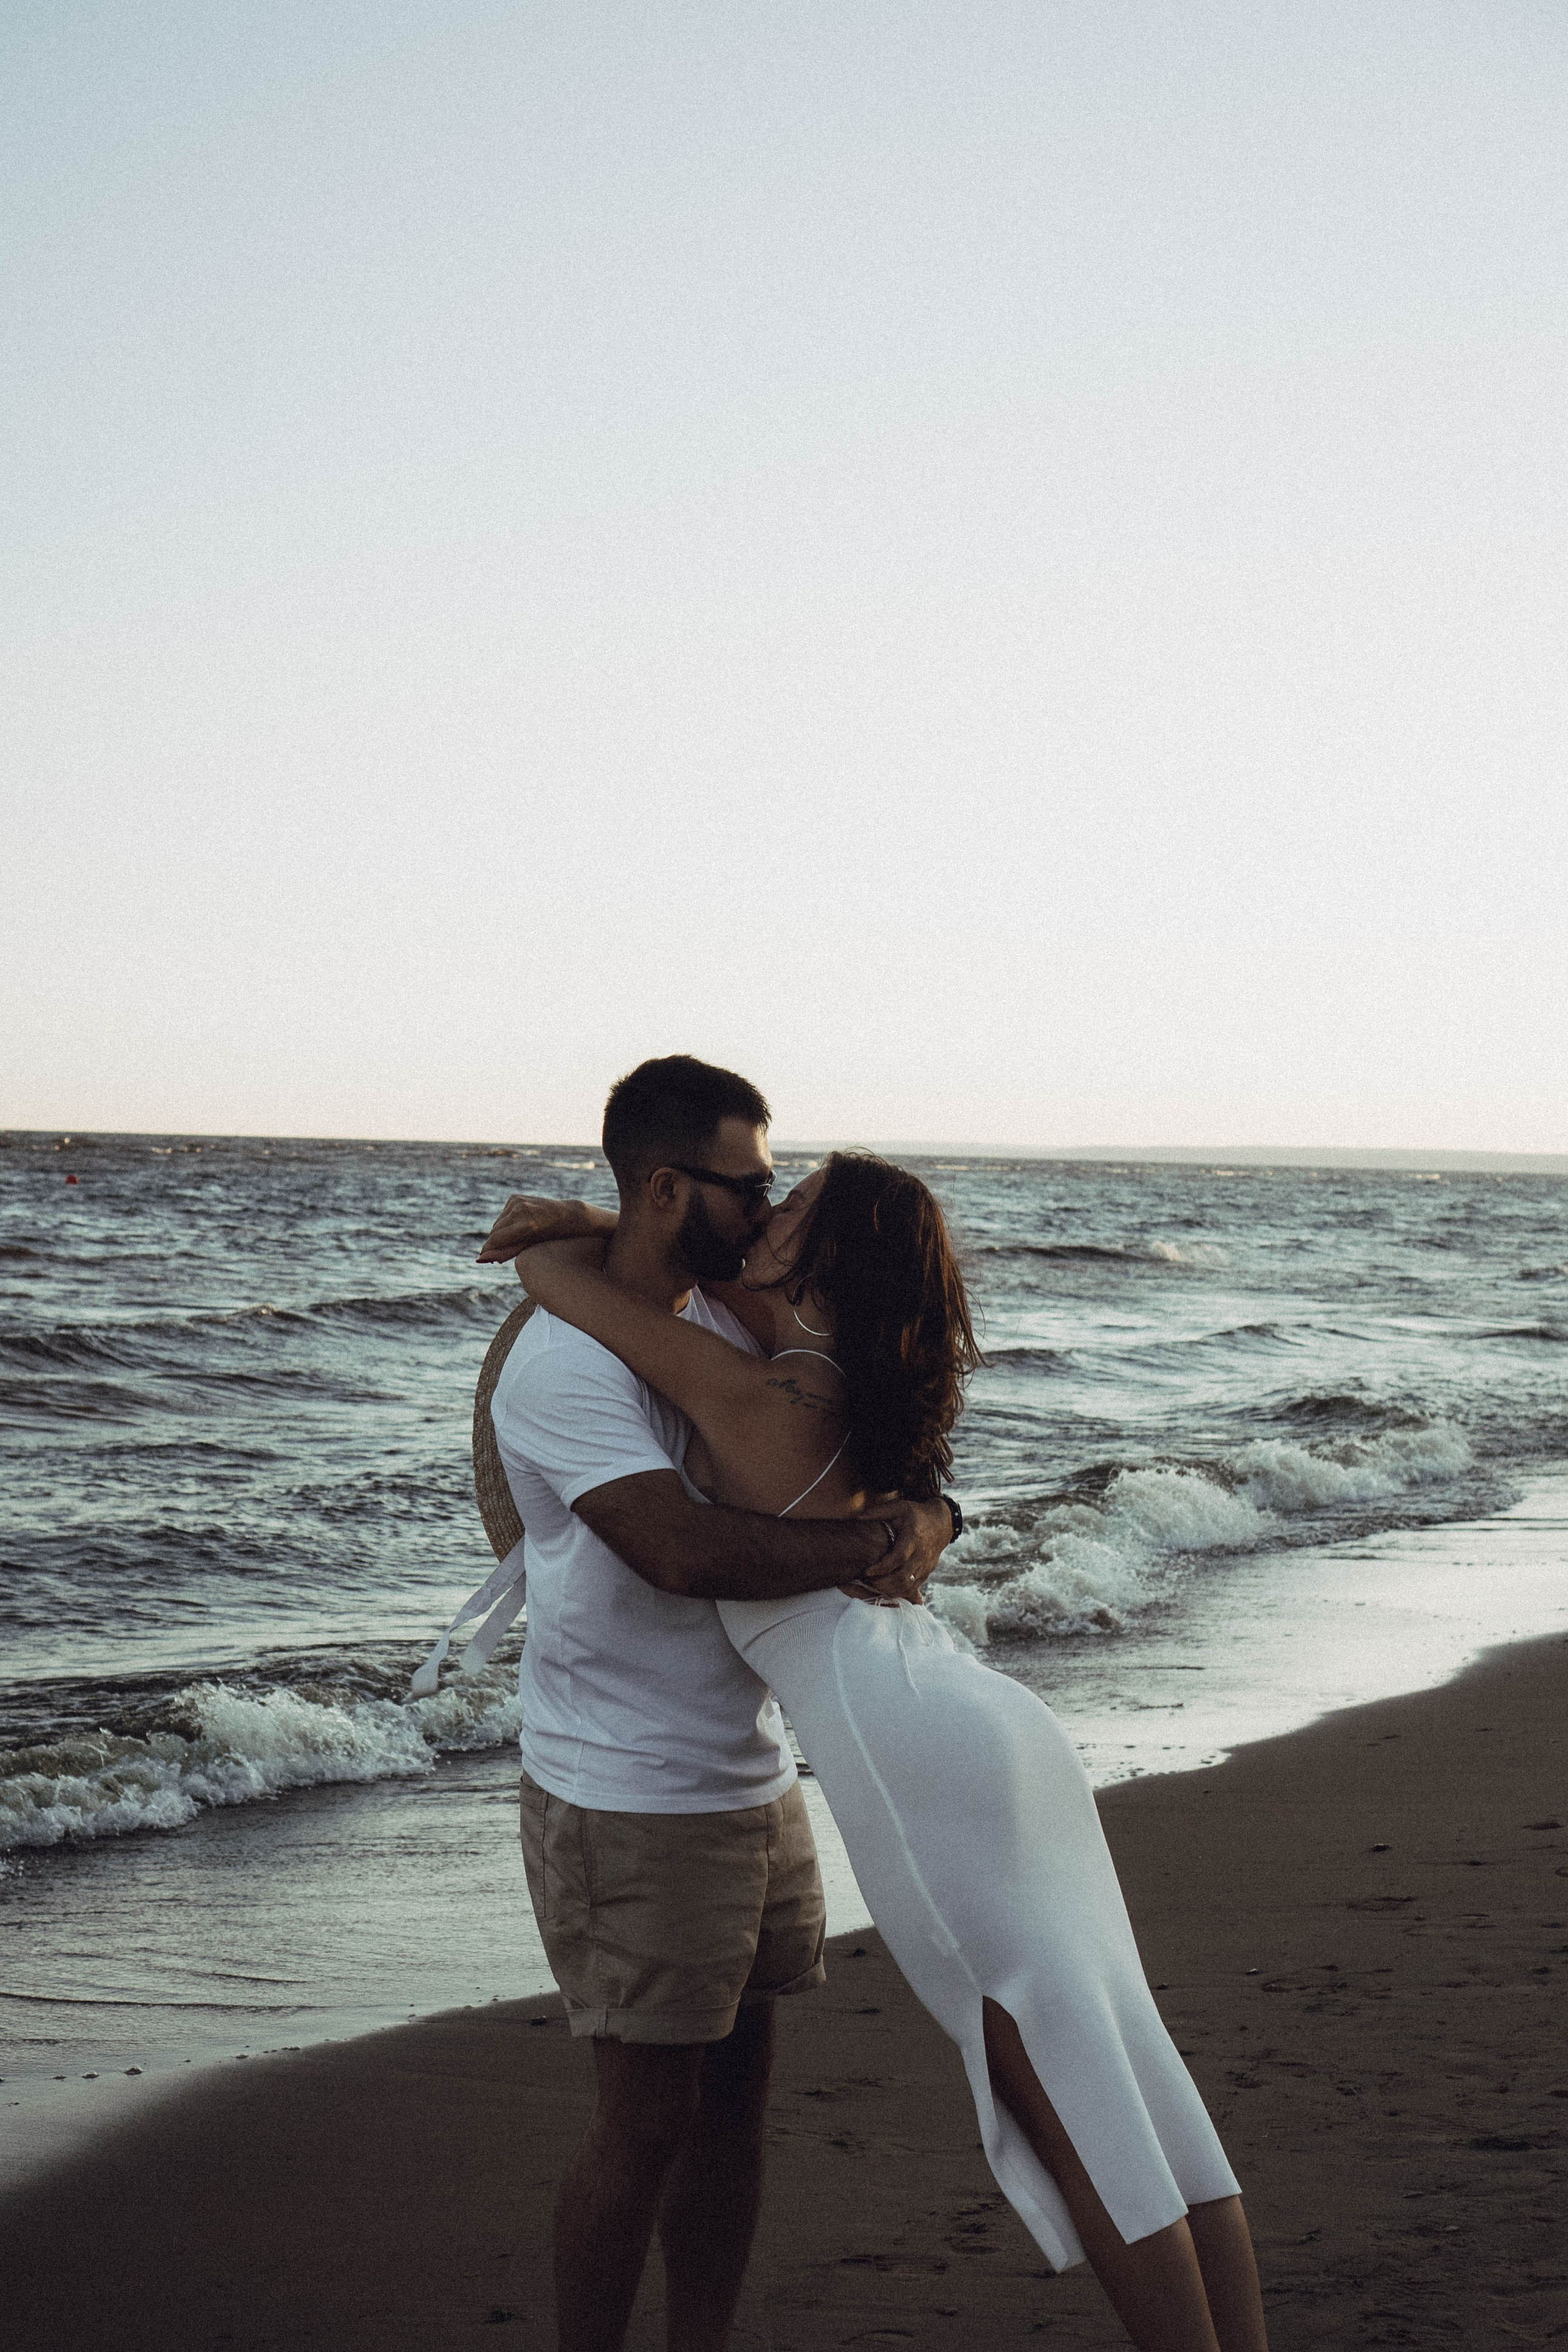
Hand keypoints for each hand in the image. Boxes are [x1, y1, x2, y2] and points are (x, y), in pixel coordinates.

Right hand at [476, 1195, 605, 1262]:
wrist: (568, 1215)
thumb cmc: (552, 1237)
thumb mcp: (531, 1247)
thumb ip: (507, 1252)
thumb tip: (482, 1258)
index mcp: (527, 1225)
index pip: (496, 1238)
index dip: (488, 1249)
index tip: (482, 1257)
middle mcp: (521, 1210)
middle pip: (494, 1231)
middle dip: (495, 1243)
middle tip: (501, 1252)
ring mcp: (517, 1201)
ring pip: (497, 1223)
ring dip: (500, 1233)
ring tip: (515, 1240)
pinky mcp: (515, 1197)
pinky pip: (502, 1215)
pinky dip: (506, 1222)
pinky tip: (519, 1226)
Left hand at [857, 1496, 950, 1605]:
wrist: (942, 1524)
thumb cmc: (916, 1514)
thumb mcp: (900, 1507)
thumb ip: (879, 1511)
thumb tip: (858, 1517)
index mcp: (913, 1538)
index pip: (898, 1558)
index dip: (882, 1567)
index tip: (867, 1571)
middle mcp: (921, 1554)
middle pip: (903, 1576)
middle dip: (883, 1582)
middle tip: (867, 1580)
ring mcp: (925, 1566)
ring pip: (908, 1586)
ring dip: (889, 1589)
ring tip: (874, 1584)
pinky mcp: (926, 1573)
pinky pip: (913, 1588)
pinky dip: (898, 1591)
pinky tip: (886, 1587)